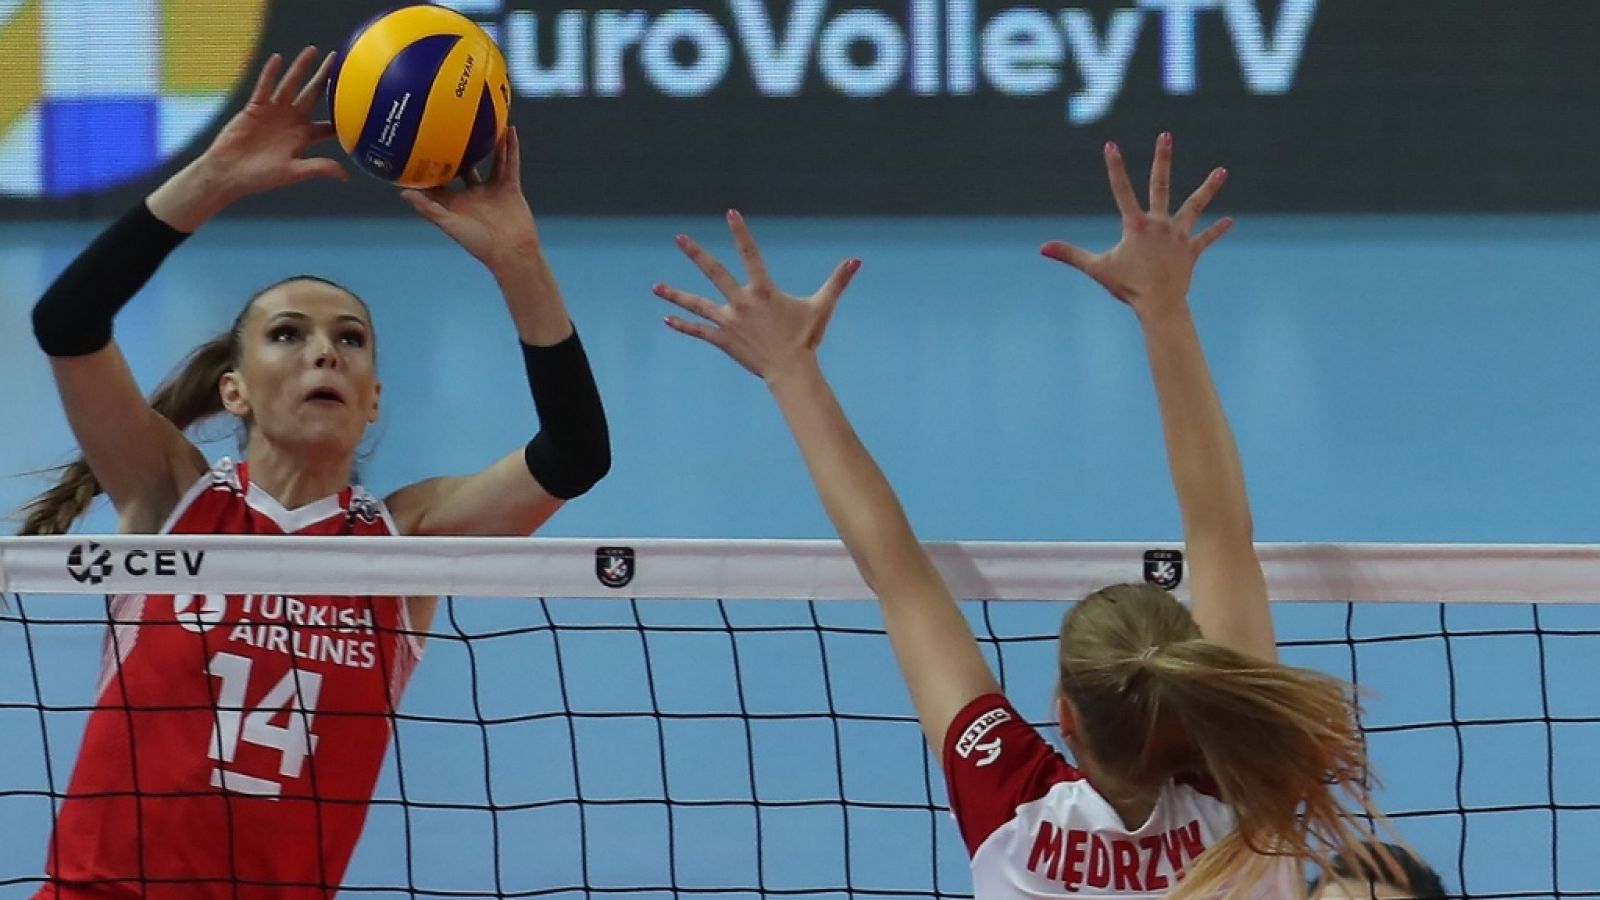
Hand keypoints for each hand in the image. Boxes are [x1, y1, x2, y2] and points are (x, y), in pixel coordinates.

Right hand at [199, 47, 345, 199]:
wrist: (229, 172)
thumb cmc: (261, 177)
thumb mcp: (293, 172)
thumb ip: (318, 168)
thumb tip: (346, 175)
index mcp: (304, 137)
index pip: (329, 125)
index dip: (343, 115)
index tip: (358, 100)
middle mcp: (292, 121)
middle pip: (313, 95)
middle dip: (325, 78)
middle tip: (338, 61)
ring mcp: (274, 112)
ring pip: (291, 85)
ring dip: (301, 68)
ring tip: (313, 50)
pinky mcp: (255, 107)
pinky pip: (264, 86)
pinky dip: (270, 73)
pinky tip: (278, 58)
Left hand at [402, 127, 537, 271]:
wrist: (511, 252)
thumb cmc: (478, 243)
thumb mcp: (450, 225)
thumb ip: (429, 208)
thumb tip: (404, 192)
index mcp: (455, 202)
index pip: (438, 181)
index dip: (426, 166)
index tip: (415, 147)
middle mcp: (472, 193)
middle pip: (462, 166)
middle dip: (455, 149)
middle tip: (446, 126)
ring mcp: (492, 189)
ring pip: (489, 160)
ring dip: (487, 142)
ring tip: (481, 121)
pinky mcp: (510, 187)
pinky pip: (510, 163)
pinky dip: (511, 148)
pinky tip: (510, 130)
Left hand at [653, 211, 859, 382]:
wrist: (790, 370)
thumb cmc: (806, 338)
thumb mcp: (822, 306)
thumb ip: (838, 281)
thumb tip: (856, 260)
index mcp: (763, 290)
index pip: (750, 253)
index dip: (740, 232)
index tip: (730, 213)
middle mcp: (741, 302)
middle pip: (714, 272)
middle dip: (696, 254)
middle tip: (680, 238)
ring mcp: (729, 321)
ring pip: (697, 304)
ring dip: (675, 294)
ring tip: (656, 288)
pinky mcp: (723, 339)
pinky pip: (699, 330)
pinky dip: (683, 325)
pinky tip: (667, 318)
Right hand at [1041, 133, 1230, 316]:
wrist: (1159, 304)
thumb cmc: (1127, 287)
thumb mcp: (1096, 268)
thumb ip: (1070, 254)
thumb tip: (1043, 248)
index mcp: (1136, 224)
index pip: (1121, 190)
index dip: (1115, 167)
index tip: (1111, 145)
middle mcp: (1159, 223)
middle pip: (1160, 185)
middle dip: (1162, 159)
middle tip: (1166, 136)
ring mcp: (1178, 235)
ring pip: (1194, 207)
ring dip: (1208, 188)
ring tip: (1222, 172)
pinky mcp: (1191, 251)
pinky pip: (1205, 239)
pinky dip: (1216, 231)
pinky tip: (1229, 221)